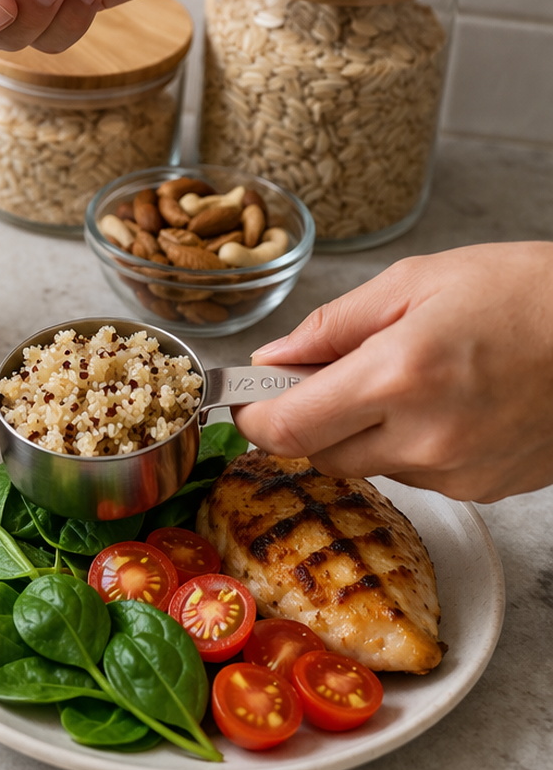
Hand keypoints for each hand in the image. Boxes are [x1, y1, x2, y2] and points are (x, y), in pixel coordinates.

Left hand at [233, 243, 552, 502]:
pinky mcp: (485, 488)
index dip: (252, 420)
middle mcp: (425, 436)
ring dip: (364, 433)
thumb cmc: (527, 293)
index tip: (245, 404)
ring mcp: (458, 470)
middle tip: (327, 380)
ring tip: (409, 381)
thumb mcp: (416, 282)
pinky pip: (418, 475)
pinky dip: (411, 445)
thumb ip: (332, 326)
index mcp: (398, 376)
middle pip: (319, 456)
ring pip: (368, 467)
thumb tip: (272, 359)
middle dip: (308, 423)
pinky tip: (446, 405)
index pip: (289, 429)